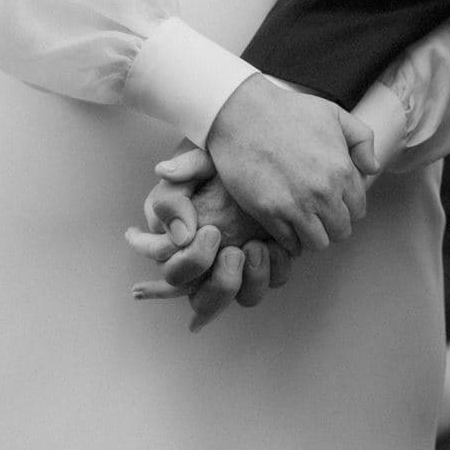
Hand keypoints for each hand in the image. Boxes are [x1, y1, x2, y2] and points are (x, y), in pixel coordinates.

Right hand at [126, 153, 291, 329]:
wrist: (257, 147)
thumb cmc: (215, 160)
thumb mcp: (187, 170)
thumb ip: (173, 198)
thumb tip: (179, 235)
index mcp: (177, 245)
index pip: (172, 276)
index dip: (188, 264)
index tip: (209, 232)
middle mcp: (207, 263)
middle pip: (204, 302)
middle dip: (220, 283)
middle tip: (233, 251)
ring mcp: (238, 264)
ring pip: (241, 299)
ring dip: (251, 280)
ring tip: (258, 247)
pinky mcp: (268, 260)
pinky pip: (273, 282)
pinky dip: (276, 269)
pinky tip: (277, 245)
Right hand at [195, 74, 376, 253]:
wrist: (242, 114)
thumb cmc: (287, 111)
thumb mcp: (334, 114)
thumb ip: (362, 139)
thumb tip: (372, 167)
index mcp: (341, 170)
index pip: (359, 210)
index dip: (348, 205)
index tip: (335, 200)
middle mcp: (322, 193)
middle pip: (341, 231)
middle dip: (333, 223)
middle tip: (320, 211)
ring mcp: (295, 206)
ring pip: (318, 243)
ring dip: (313, 234)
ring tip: (304, 220)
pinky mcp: (269, 213)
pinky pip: (289, 244)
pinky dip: (290, 239)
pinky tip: (286, 224)